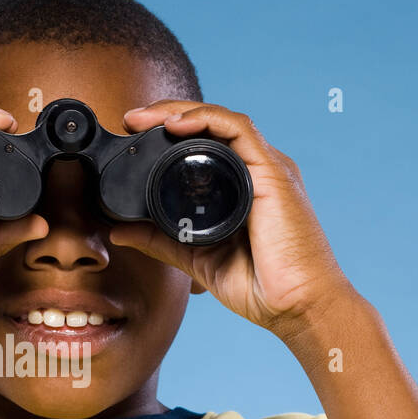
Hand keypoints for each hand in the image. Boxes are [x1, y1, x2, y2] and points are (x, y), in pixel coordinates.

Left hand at [111, 101, 353, 338]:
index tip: (133, 135)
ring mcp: (266, 169)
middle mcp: (255, 171)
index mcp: (241, 186)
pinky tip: (176, 124)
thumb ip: (160, 242)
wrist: (297, 307)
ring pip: (221, 120)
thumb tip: (120, 231)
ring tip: (145, 117)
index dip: (168, 132)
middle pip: (211, 125)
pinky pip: (238, 130)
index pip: (204, 143)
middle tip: (131, 119)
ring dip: (180, 111)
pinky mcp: (273, 173)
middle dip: (167, 113)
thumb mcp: (196, 258)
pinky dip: (206, 119)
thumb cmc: (261, 286)